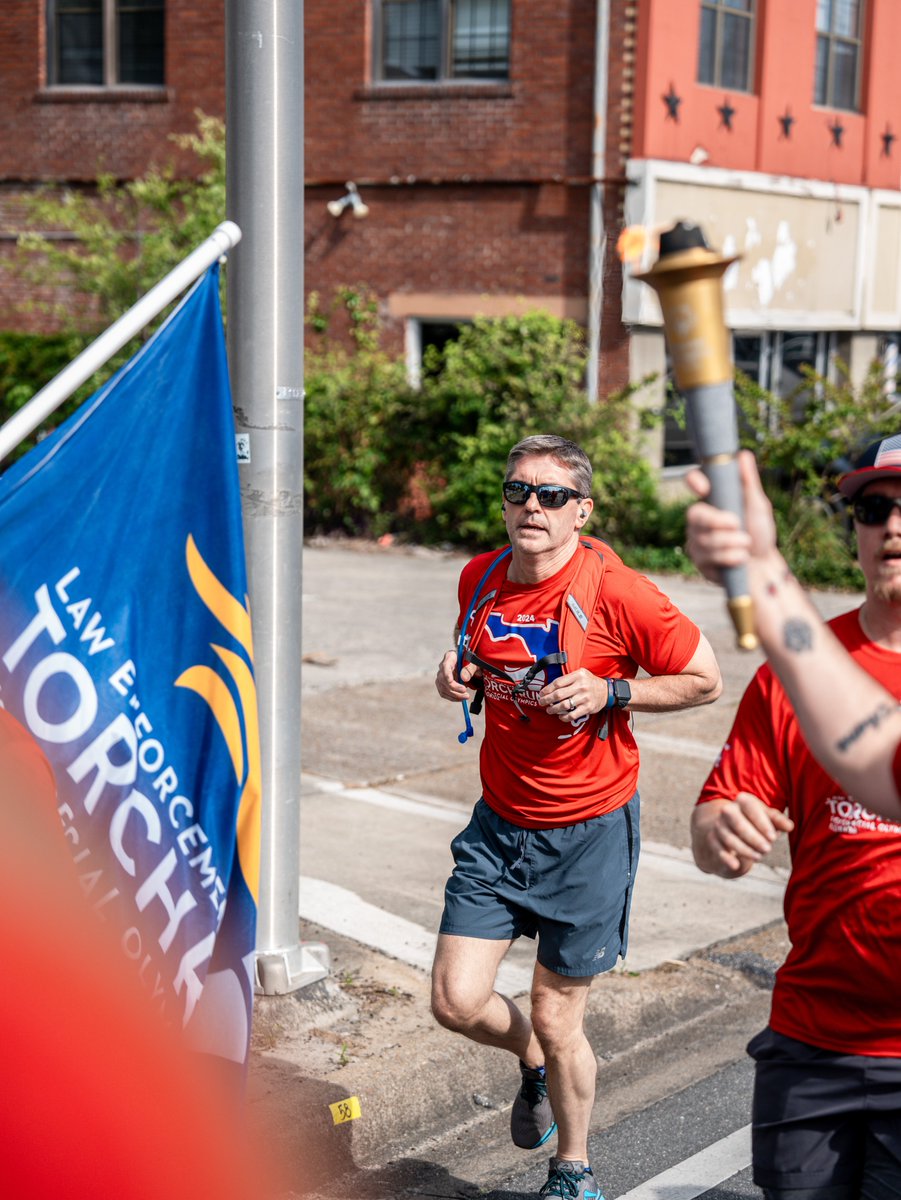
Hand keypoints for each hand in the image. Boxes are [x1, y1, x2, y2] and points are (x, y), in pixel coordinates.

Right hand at [435, 650, 478, 701]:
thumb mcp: (474, 662)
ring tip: (465, 697)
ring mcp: (442, 676)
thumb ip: (470, 668)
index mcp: (450, 657)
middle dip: (453, 688)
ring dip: (453, 695)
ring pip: (442, 687)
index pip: (445, 666)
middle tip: (465, 693)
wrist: (471, 665)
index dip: (446, 675)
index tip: (451, 682)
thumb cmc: (472, 661)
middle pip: (443, 679)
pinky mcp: (442, 684)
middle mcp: (443, 666)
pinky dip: (452, 697)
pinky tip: (460, 698)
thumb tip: (463, 678)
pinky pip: (443, 693)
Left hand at [537, 669, 606, 722]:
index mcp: (578, 675)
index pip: (558, 683)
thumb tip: (550, 687)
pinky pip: (572, 715)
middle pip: (559, 694)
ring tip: (549, 710)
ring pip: (564, 705)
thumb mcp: (580, 674)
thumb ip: (567, 678)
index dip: (547, 689)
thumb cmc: (589, 682)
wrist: (606, 691)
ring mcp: (585, 697)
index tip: (541, 693)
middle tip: (541, 702)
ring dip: (553, 709)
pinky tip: (560, 716)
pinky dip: (564, 717)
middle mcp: (581, 686)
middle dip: (547, 700)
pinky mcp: (588, 708)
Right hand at [685, 450, 777, 581]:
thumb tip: (743, 455)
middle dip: (717, 521)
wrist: (763, 564)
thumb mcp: (757, 505)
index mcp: (712, 499)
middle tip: (737, 524)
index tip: (704, 487)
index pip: (694, 482)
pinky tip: (740, 558)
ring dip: (732, 542)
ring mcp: (696, 540)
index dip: (694, 481)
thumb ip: (749, 482)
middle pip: (694, 514)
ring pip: (705, 538)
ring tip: (746, 544)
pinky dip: (731, 557)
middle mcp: (699, 518)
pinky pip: (709, 557)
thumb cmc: (759, 532)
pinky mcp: (699, 561)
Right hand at [691, 792, 793, 878]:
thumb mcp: (768, 818)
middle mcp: (728, 811)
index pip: (751, 808)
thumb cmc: (756, 822)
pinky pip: (718, 849)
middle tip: (768, 849)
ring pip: (729, 838)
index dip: (762, 823)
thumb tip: (789, 826)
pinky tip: (736, 865)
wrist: (730, 828)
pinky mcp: (713, 840)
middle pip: (738, 824)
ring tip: (759, 857)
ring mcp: (719, 825)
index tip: (774, 838)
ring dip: (745, 849)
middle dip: (753, 838)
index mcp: (743, 800)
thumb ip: (779, 821)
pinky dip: (726, 858)